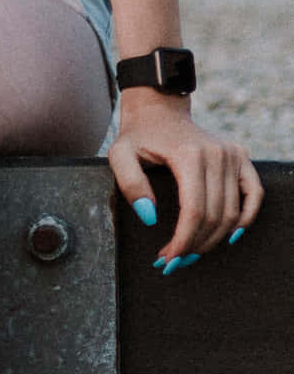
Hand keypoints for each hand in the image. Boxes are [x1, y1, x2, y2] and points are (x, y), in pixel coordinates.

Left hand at [108, 90, 262, 268]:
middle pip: (214, 216)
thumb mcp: (120, 156)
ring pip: (232, 212)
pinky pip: (253, 193)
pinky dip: (245, 218)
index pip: (194, 211)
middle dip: (194, 245)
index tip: (168, 259)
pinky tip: (229, 237)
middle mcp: (217, 155)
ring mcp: (232, 155)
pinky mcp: (241, 157)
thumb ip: (130, 185)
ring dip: (212, 240)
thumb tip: (150, 217)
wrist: (158, 112)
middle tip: (172, 262)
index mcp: (189, 156)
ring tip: (189, 253)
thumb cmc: (137, 136)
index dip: (183, 240)